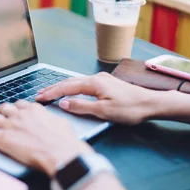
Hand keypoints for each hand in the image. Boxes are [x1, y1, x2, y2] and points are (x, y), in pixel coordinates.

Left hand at [0, 101, 92, 175]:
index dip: (14, 107)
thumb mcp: (61, 123)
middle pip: (4, 108)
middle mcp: (20, 115)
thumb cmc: (65, 142)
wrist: (61, 152)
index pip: (19, 104)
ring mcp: (10, 125)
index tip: (12, 109)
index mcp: (34, 110)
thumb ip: (51, 120)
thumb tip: (52, 121)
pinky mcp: (3, 138)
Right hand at [35, 72, 159, 124]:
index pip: (66, 87)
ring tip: (49, 92)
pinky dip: (72, 87)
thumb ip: (82, 107)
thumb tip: (64, 103)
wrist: (151, 104)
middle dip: (53, 88)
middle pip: (69, 82)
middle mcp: (96, 77)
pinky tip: (69, 91)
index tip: (38, 98)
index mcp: (94, 83)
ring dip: (62, 87)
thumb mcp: (104, 112)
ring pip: (76, 81)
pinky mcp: (107, 83)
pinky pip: (83, 83)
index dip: (51, 93)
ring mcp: (102, 79)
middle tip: (38, 94)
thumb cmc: (130, 109)